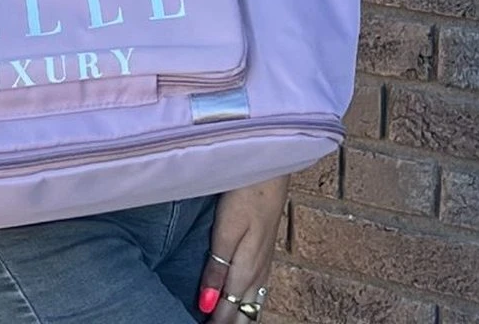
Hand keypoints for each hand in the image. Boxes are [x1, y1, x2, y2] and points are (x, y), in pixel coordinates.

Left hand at [197, 176, 288, 319]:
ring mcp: (265, 264)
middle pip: (242, 313)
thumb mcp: (226, 230)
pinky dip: (246, 303)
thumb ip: (217, 267)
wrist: (271, 170)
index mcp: (246, 270)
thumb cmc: (244, 195)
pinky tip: (242, 303)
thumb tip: (207, 305)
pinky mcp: (266, 254)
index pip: (228, 312)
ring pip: (252, 304)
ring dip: (237, 317)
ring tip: (220, 322)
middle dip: (226, 323)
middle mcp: (258, 273)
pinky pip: (258, 291)